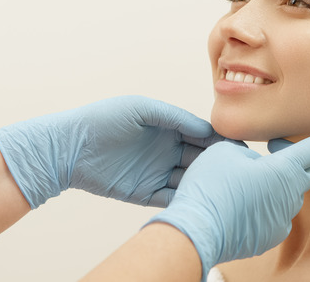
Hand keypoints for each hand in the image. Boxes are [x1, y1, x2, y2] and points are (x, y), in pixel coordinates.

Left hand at [0, 96, 228, 207]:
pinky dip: (185, 200)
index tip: (240, 146)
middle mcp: (166, 150)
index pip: (202, 134)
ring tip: (223, 188)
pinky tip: (201, 201)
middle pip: (200, 158)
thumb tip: (206, 128)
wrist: (69, 148)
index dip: (220, 139)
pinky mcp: (145, 193)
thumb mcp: (140, 108)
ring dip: (205, 183)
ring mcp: (157, 172)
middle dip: (218, 163)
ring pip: (189, 180)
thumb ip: (173, 116)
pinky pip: (171, 198)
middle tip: (239, 170)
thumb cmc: (103, 120)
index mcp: (168, 127)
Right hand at [146, 124, 309, 278]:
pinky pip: (276, 215)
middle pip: (308, 172)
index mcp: (284, 170)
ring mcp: (282, 219)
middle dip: (298, 158)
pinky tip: (243, 204)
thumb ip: (248, 152)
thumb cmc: (211, 187)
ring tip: (247, 181)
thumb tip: (254, 164)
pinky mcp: (270, 236)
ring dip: (276, 183)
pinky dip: (266, 205)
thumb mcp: (226, 152)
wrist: (197, 230)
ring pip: (289, 194)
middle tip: (274, 150)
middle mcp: (290, 196)